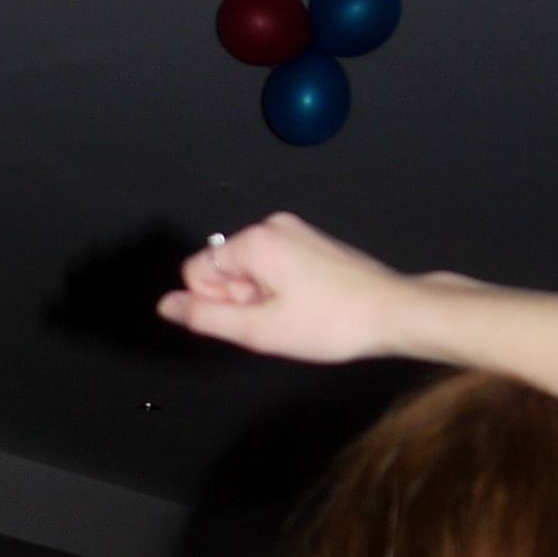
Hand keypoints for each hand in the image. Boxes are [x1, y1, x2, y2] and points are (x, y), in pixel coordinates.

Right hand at [156, 212, 407, 363]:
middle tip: (280, 321)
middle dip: (242, 300)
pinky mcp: (310, 242)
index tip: (254, 318)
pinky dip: (283, 292)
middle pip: (224, 269)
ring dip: (263, 300)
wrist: (391, 312)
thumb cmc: (332, 323)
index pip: (196, 271)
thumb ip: (206, 317)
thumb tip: (166, 306)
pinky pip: (275, 268)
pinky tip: (309, 307)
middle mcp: (271, 226)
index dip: (216, 304)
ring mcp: (293, 232)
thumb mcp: (260, 330)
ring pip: (250, 272)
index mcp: (253, 240)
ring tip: (298, 315)